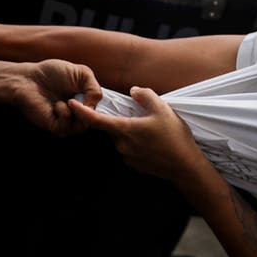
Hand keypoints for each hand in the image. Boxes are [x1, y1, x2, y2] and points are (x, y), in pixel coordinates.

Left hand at [7, 59, 101, 135]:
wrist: (30, 78)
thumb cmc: (53, 73)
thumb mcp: (82, 73)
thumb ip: (95, 88)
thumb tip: (97, 106)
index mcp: (87, 102)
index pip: (105, 112)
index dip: (110, 109)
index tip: (111, 104)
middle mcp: (80, 114)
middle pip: (98, 122)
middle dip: (94, 111)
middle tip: (85, 99)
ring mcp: (68, 122)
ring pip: (84, 126)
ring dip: (78, 112)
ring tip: (69, 100)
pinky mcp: (55, 127)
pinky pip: (68, 127)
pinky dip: (65, 113)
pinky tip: (57, 104)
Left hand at [70, 87, 207, 184]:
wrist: (185, 166)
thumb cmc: (174, 137)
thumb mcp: (162, 109)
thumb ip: (145, 96)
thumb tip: (133, 91)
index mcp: (124, 130)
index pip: (96, 120)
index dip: (81, 111)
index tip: (71, 103)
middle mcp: (121, 145)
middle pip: (113, 128)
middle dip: (123, 120)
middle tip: (145, 116)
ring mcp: (127, 157)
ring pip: (123, 138)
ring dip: (133, 132)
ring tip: (155, 130)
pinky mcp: (135, 165)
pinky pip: (131, 149)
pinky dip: (138, 143)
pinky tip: (155, 142)